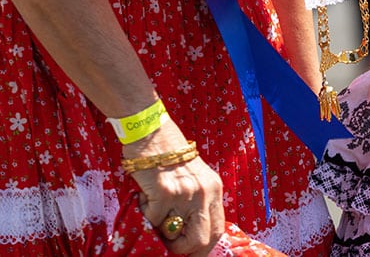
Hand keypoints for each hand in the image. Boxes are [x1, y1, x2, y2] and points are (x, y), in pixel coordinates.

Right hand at [125, 119, 223, 254]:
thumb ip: (197, 201)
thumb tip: (187, 233)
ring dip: (161, 232)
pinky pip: (153, 220)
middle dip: (183, 249)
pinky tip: (144, 196)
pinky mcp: (165, 193)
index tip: (189, 251)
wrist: (152, 132)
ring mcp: (186, 194)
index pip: (218, 230)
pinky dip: (145, 213)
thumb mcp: (195, 177)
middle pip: (203, 240)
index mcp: (214, 190)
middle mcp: (205, 193)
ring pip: (176, 236)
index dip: (203, 247)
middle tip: (168, 242)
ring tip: (155, 212)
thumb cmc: (169, 155)